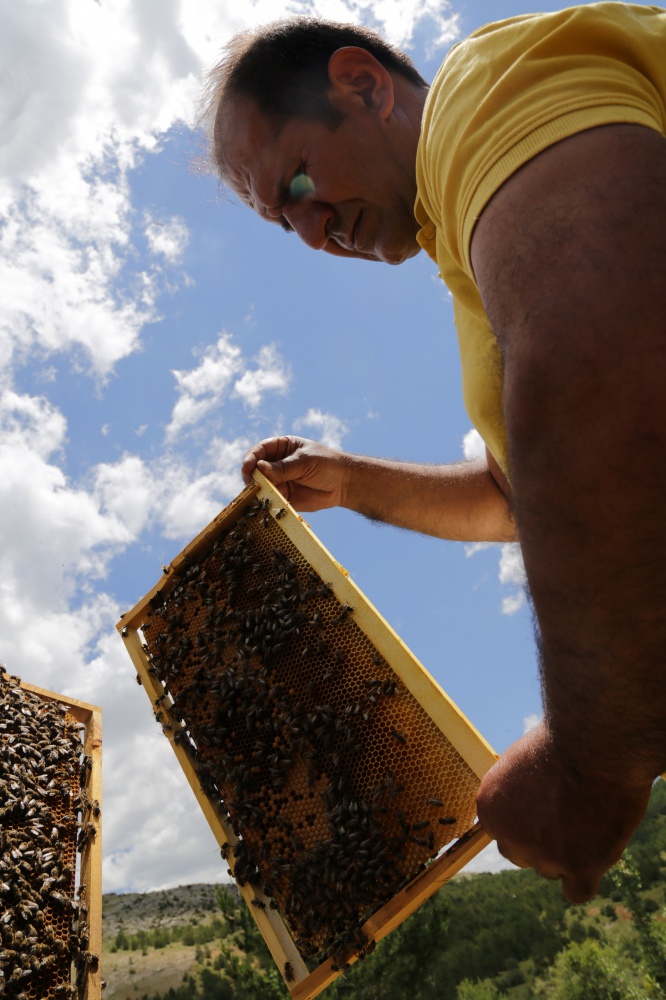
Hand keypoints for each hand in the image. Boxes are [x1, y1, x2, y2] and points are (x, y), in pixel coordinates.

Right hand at [241, 436, 349, 510]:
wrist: (345, 485)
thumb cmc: (328, 465)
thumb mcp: (305, 462)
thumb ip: (283, 467)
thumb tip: (259, 468)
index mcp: (282, 447)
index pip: (260, 450)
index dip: (251, 458)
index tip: (248, 467)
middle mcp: (277, 464)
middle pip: (256, 469)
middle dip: (251, 476)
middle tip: (252, 484)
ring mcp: (279, 481)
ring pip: (260, 486)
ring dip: (257, 491)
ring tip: (259, 495)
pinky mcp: (284, 498)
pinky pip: (270, 500)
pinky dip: (266, 503)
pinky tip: (266, 505)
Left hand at [476, 723, 651, 902]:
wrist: (591, 744)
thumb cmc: (560, 742)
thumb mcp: (519, 760)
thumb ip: (514, 792)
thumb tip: (520, 807)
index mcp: (489, 809)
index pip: (503, 831)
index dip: (526, 819)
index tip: (546, 805)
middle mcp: (509, 837)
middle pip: (521, 854)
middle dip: (540, 840)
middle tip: (567, 812)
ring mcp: (543, 856)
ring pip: (552, 871)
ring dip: (567, 854)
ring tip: (589, 817)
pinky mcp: (579, 866)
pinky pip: (577, 891)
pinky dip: (584, 880)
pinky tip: (594, 860)